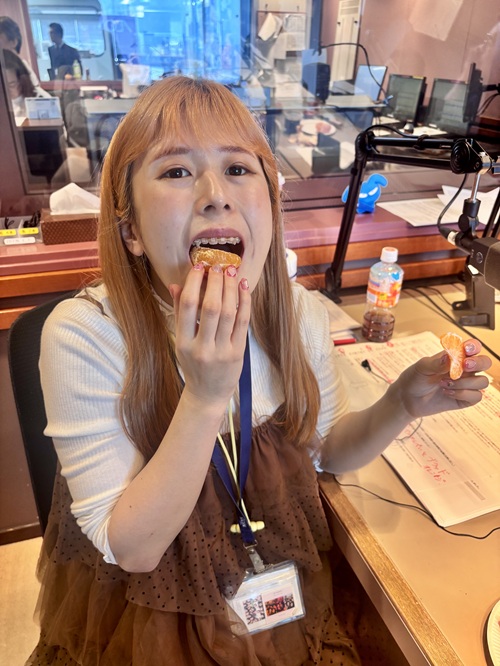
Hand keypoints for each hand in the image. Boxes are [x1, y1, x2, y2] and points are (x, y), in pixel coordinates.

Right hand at [168, 263, 250, 406]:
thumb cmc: (193, 364)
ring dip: (231, 288)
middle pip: (211, 308)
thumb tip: (176, 284)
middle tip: (218, 266)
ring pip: (229, 313)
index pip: (188, 307)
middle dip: (215, 283)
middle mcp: (202, 348)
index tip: (199, 266)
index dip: (194, 283)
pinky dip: (244, 302)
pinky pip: (243, 322)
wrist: (208, 393)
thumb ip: (179, 312)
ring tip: (231, 271)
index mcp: (183, 343)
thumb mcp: (181, 341)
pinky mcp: (238, 353)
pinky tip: (243, 286)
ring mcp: (222, 351)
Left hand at [393, 338, 491, 418]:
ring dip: (464, 382)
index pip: (473, 347)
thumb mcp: (422, 367)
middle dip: (478, 363)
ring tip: (443, 383)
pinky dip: (462, 394)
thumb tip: (449, 356)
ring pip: (482, 381)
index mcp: (456, 356)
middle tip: (464, 366)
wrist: (408, 398)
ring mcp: (466, 384)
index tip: (466, 349)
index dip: (474, 346)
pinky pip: (476, 396)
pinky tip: (446, 392)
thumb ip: (436, 362)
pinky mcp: (465, 399)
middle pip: (485, 362)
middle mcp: (464, 369)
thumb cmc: (416, 378)